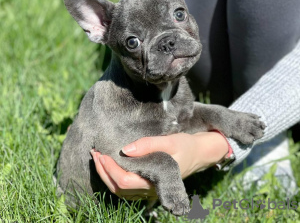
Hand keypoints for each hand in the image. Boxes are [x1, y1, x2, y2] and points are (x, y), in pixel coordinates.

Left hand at [90, 131, 227, 199]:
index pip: (124, 181)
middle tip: (95, 153)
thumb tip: (124, 150)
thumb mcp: (169, 141)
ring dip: (106, 175)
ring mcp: (148, 189)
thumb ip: (148, 145)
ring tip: (99, 158)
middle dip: (103, 171)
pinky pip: (126, 187)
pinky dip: (114, 177)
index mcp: (155, 180)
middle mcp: (150, 189)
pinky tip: (110, 164)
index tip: (101, 153)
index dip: (109, 169)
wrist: (199, 154)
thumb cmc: (185, 146)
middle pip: (118, 188)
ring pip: (120, 190)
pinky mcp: (148, 184)